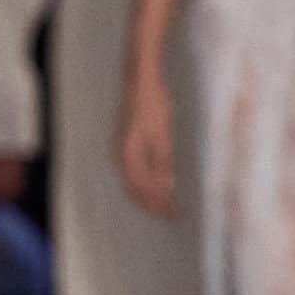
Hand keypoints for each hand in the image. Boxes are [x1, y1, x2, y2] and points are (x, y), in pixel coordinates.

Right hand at [120, 68, 174, 215]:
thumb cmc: (154, 105)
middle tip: (169, 214)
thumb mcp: (163, 136)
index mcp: (129, 155)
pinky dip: (143, 182)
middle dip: (151, 203)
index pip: (143, 189)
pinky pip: (132, 171)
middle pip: (134, 188)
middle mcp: (120, 155)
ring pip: (132, 181)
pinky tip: (154, 183)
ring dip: (146, 194)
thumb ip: (163, 163)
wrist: (141, 80)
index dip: (158, 203)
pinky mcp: (126, 142)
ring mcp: (121, 148)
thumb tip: (166, 188)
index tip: (173, 213)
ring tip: (162, 204)